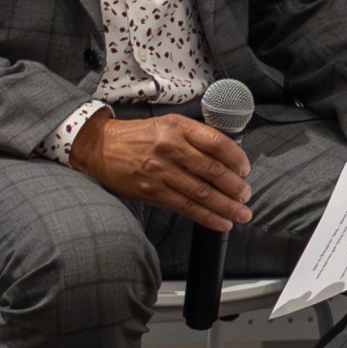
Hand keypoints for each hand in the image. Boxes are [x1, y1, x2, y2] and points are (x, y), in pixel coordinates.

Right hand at [69, 112, 250, 234]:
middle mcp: (170, 148)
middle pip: (212, 171)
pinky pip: (185, 207)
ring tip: (241, 214)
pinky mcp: (151, 191)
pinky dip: (206, 217)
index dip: (236, 159)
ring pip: (201, 192)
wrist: (99, 147)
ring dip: (226, 206)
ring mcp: (160, 171)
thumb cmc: (139, 136)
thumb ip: (196, 138)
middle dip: (235, 187)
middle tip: (247, 195)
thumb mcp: (168, 125)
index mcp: (178, 127)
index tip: (245, 170)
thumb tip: (227, 159)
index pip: (216, 143)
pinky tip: (221, 222)